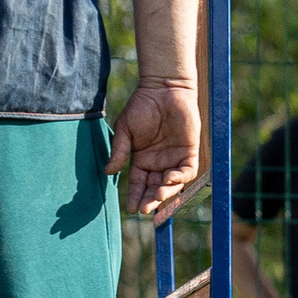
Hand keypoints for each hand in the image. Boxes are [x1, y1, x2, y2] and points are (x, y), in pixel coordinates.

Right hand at [108, 79, 202, 217]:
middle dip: (150, 200)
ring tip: (157, 196)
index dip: (135, 196)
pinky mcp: (189, 151)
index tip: (131, 209)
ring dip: (165, 192)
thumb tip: (108, 172)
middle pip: (155, 188)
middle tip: (145, 208)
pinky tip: (170, 179)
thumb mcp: (125, 130)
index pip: (138, 184)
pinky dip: (180, 178)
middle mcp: (159, 163)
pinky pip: (187, 171)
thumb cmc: (141, 106)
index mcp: (142, 161)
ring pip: (172, 184)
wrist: (163, 88)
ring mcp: (174, 158)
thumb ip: (119, 151)